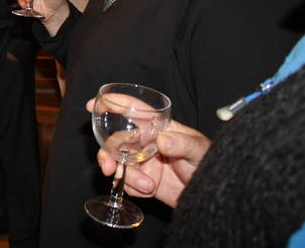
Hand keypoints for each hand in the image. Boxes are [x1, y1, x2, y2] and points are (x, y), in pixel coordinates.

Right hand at [87, 98, 210, 207]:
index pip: (134, 110)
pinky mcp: (143, 181)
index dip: (113, 104)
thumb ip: (182, 144)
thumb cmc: (210, 166)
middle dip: (109, 154)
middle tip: (110, 168)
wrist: (211, 200)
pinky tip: (150, 191)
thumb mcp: (199, 152)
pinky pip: (126, 183)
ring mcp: (144, 162)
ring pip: (119, 164)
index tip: (93, 104)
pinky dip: (134, 189)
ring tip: (147, 186)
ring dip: (127, 176)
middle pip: (117, 140)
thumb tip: (161, 140)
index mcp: (159, 128)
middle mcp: (147, 143)